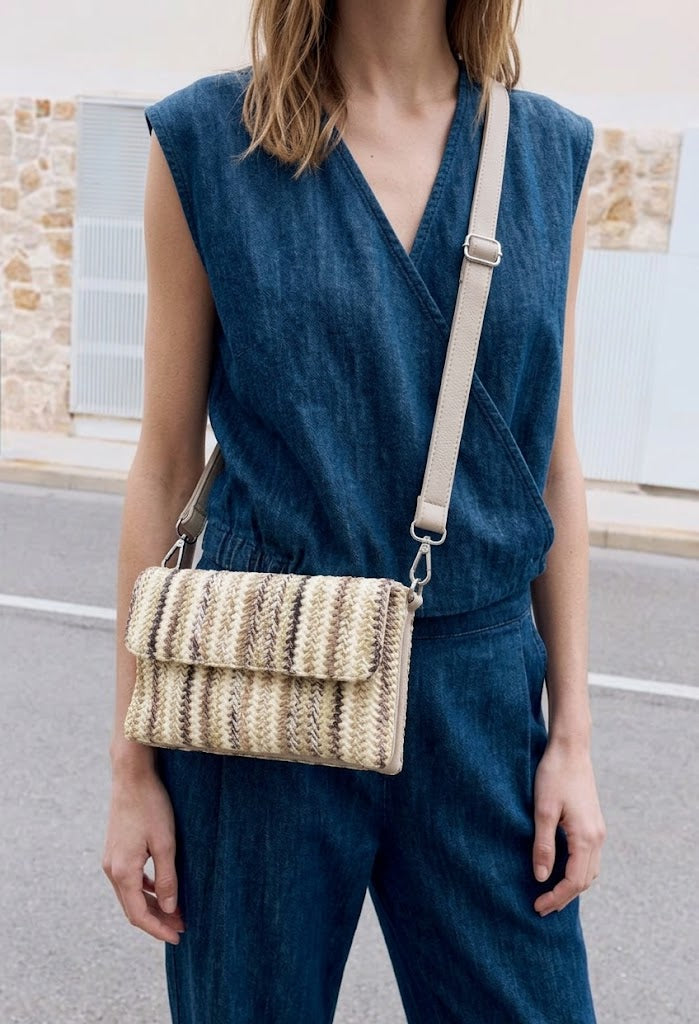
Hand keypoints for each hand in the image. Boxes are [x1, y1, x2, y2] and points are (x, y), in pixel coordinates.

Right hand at [102, 765, 184, 943]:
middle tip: (182, 928)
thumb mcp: (166, 843)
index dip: (158, 929)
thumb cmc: (151, 806)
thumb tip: (171, 908)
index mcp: (123, 871)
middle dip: (157, 921)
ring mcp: (112, 859)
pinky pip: (129, 879)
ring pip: (131, 894)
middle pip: (133, 908)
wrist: (131, 776)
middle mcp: (112, 869)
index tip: (178, 938)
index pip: (139, 914)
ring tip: (176, 912)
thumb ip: (168, 877)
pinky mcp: (116, 850)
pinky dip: (145, 889)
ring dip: (152, 905)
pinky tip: (161, 889)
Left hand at [531, 738, 605, 915]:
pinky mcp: (594, 823)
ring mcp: (598, 830)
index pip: (574, 881)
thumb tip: (541, 878)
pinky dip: (577, 870)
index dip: (556, 898)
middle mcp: (597, 837)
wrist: (571, 749)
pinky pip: (589, 857)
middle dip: (564, 897)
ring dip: (572, 885)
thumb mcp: (542, 810)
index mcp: (585, 837)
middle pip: (584, 880)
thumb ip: (543, 845)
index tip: (537, 907)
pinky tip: (561, 869)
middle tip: (541, 907)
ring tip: (550, 894)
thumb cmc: (553, 775)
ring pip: (590, 870)